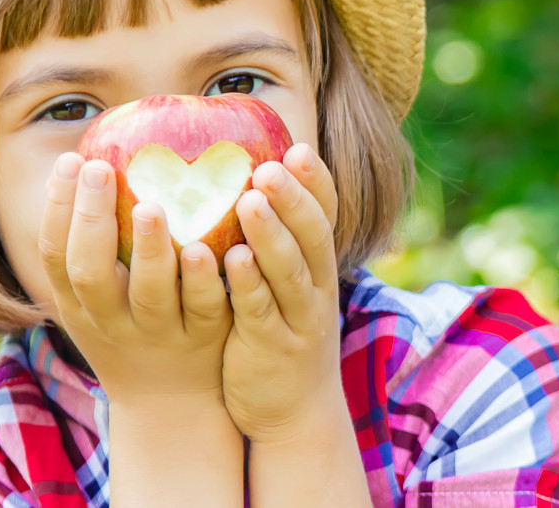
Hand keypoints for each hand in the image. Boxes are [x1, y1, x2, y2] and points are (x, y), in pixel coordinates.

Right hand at [38, 152, 233, 399]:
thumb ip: (91, 243)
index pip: (55, 255)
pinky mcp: (204, 339)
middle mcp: (112, 320)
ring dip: (147, 250)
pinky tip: (203, 251)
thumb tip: (88, 160)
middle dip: (92, 219)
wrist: (170, 404)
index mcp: (79, 305)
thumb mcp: (95, 299)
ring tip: (150, 207)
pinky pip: (204, 309)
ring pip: (149, 294)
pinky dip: (202, 281)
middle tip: (101, 167)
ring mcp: (159, 332)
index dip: (57, 208)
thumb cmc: (130, 328)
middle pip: (90, 272)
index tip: (71, 161)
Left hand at [220, 143, 347, 442]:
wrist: (293, 411)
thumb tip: (235, 183)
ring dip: (271, 234)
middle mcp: (316, 288)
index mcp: (318, 267)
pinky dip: (250, 284)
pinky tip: (232, 260)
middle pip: (313, 236)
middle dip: (293, 198)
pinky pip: (262, 311)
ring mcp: (298, 319)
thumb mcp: (284, 286)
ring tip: (250, 200)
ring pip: (290, 271)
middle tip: (270, 165)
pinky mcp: (273, 348)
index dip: (316, 183)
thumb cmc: (277, 334)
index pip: (326, 216)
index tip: (297, 148)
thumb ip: (269, 242)